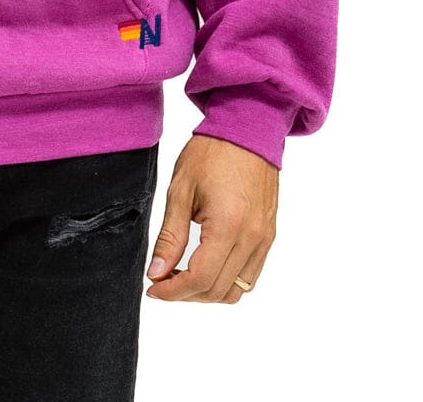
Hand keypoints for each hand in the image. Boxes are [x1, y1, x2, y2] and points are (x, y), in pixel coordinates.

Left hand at [144, 133, 277, 302]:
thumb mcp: (180, 190)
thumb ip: (170, 236)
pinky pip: (250, 274)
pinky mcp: (269, 235)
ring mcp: (265, 239)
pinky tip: (206, 266)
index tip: (153, 288)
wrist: (247, 128)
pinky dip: (227, 280)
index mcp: (228, 226)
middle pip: (218, 290)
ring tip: (182, 276)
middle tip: (161, 280)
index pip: (200, 279)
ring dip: (207, 291)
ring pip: (237, 289)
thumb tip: (156, 273)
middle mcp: (252, 238)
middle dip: (186, 294)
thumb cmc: (211, 153)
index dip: (173, 291)